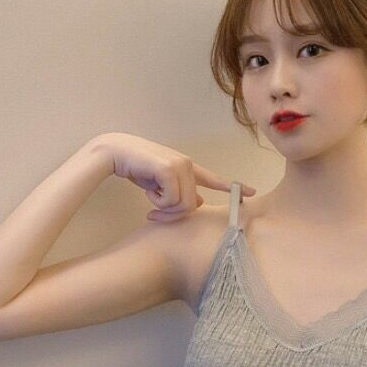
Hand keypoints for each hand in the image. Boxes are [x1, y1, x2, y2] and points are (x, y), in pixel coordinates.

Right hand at [90, 131, 255, 220]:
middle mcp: (188, 165)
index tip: (252, 192)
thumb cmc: (136, 168)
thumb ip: (180, 193)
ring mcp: (181, 164)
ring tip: (150, 193)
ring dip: (162, 207)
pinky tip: (147, 187)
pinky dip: (156, 200)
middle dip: (172, 214)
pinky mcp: (170, 167)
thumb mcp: (160, 185)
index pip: (213, 179)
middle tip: (154, 212)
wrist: (115, 152)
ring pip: (182, 205)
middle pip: (191, 206)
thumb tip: (198, 203)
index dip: (232, 187)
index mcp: (187, 169)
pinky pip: (170, 199)